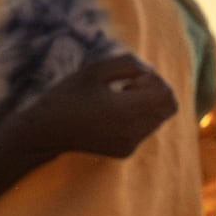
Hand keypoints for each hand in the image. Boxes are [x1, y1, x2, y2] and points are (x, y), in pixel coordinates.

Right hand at [3, 47, 181, 171]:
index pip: (166, 95)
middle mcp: (132, 132)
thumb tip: (151, 69)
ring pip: (159, 118)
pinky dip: (138, 116)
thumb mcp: (95, 69)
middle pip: (169, 107)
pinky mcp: (125, 151)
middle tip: (127, 87)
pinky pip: (146, 129)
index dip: (153, 79)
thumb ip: (128, 63)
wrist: (46, 132)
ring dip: (147, 103)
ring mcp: (130, 145)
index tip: (129, 78)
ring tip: (118, 99)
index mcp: (126, 112)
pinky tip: (113, 113)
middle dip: (155, 91)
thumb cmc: (68, 96)